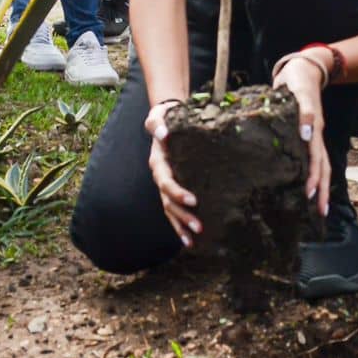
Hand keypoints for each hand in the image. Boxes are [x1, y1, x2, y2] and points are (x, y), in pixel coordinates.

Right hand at [144, 100, 201, 245]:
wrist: (165, 121)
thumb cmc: (165, 118)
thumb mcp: (159, 116)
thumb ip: (158, 124)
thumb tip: (162, 134)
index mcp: (158, 163)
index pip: (166, 182)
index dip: (178, 192)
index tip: (194, 200)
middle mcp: (160, 177)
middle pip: (168, 202)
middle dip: (183, 216)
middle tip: (200, 227)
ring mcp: (165, 185)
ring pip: (170, 211)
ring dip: (181, 226)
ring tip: (193, 241)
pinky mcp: (172, 189)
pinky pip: (174, 210)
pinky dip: (180, 225)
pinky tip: (190, 240)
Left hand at [273, 54, 330, 216]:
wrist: (302, 69)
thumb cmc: (298, 81)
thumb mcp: (300, 92)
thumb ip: (304, 112)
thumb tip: (307, 135)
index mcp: (312, 129)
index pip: (316, 159)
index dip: (314, 177)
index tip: (310, 195)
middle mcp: (314, 135)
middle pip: (323, 167)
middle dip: (322, 190)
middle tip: (321, 213)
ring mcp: (311, 135)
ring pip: (320, 165)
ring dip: (320, 186)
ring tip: (318, 207)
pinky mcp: (306, 134)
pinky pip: (311, 158)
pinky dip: (311, 174)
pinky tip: (306, 186)